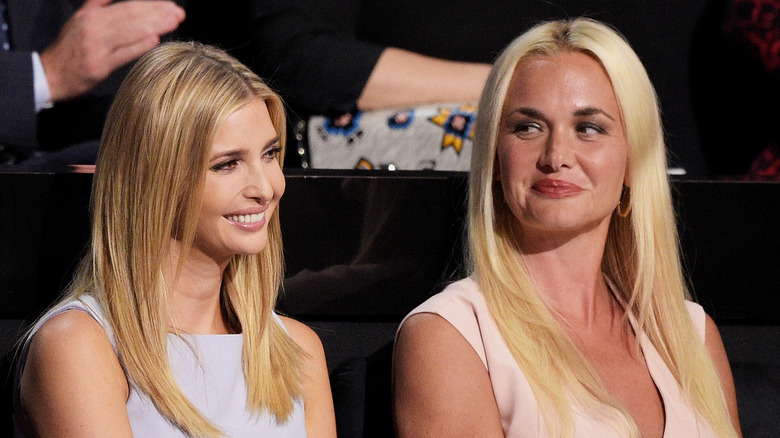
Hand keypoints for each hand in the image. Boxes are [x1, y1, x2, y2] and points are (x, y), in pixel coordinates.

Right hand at [40, 0, 184, 101]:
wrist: (52, 73)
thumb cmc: (71, 46)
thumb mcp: (81, 18)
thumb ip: (99, 3)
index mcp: (92, 16)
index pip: (127, 6)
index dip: (150, 5)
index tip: (168, 5)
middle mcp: (95, 29)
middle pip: (131, 18)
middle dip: (158, 14)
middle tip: (178, 13)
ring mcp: (97, 47)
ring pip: (129, 33)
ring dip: (155, 27)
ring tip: (173, 23)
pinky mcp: (100, 66)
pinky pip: (123, 54)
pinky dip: (139, 46)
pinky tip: (155, 40)